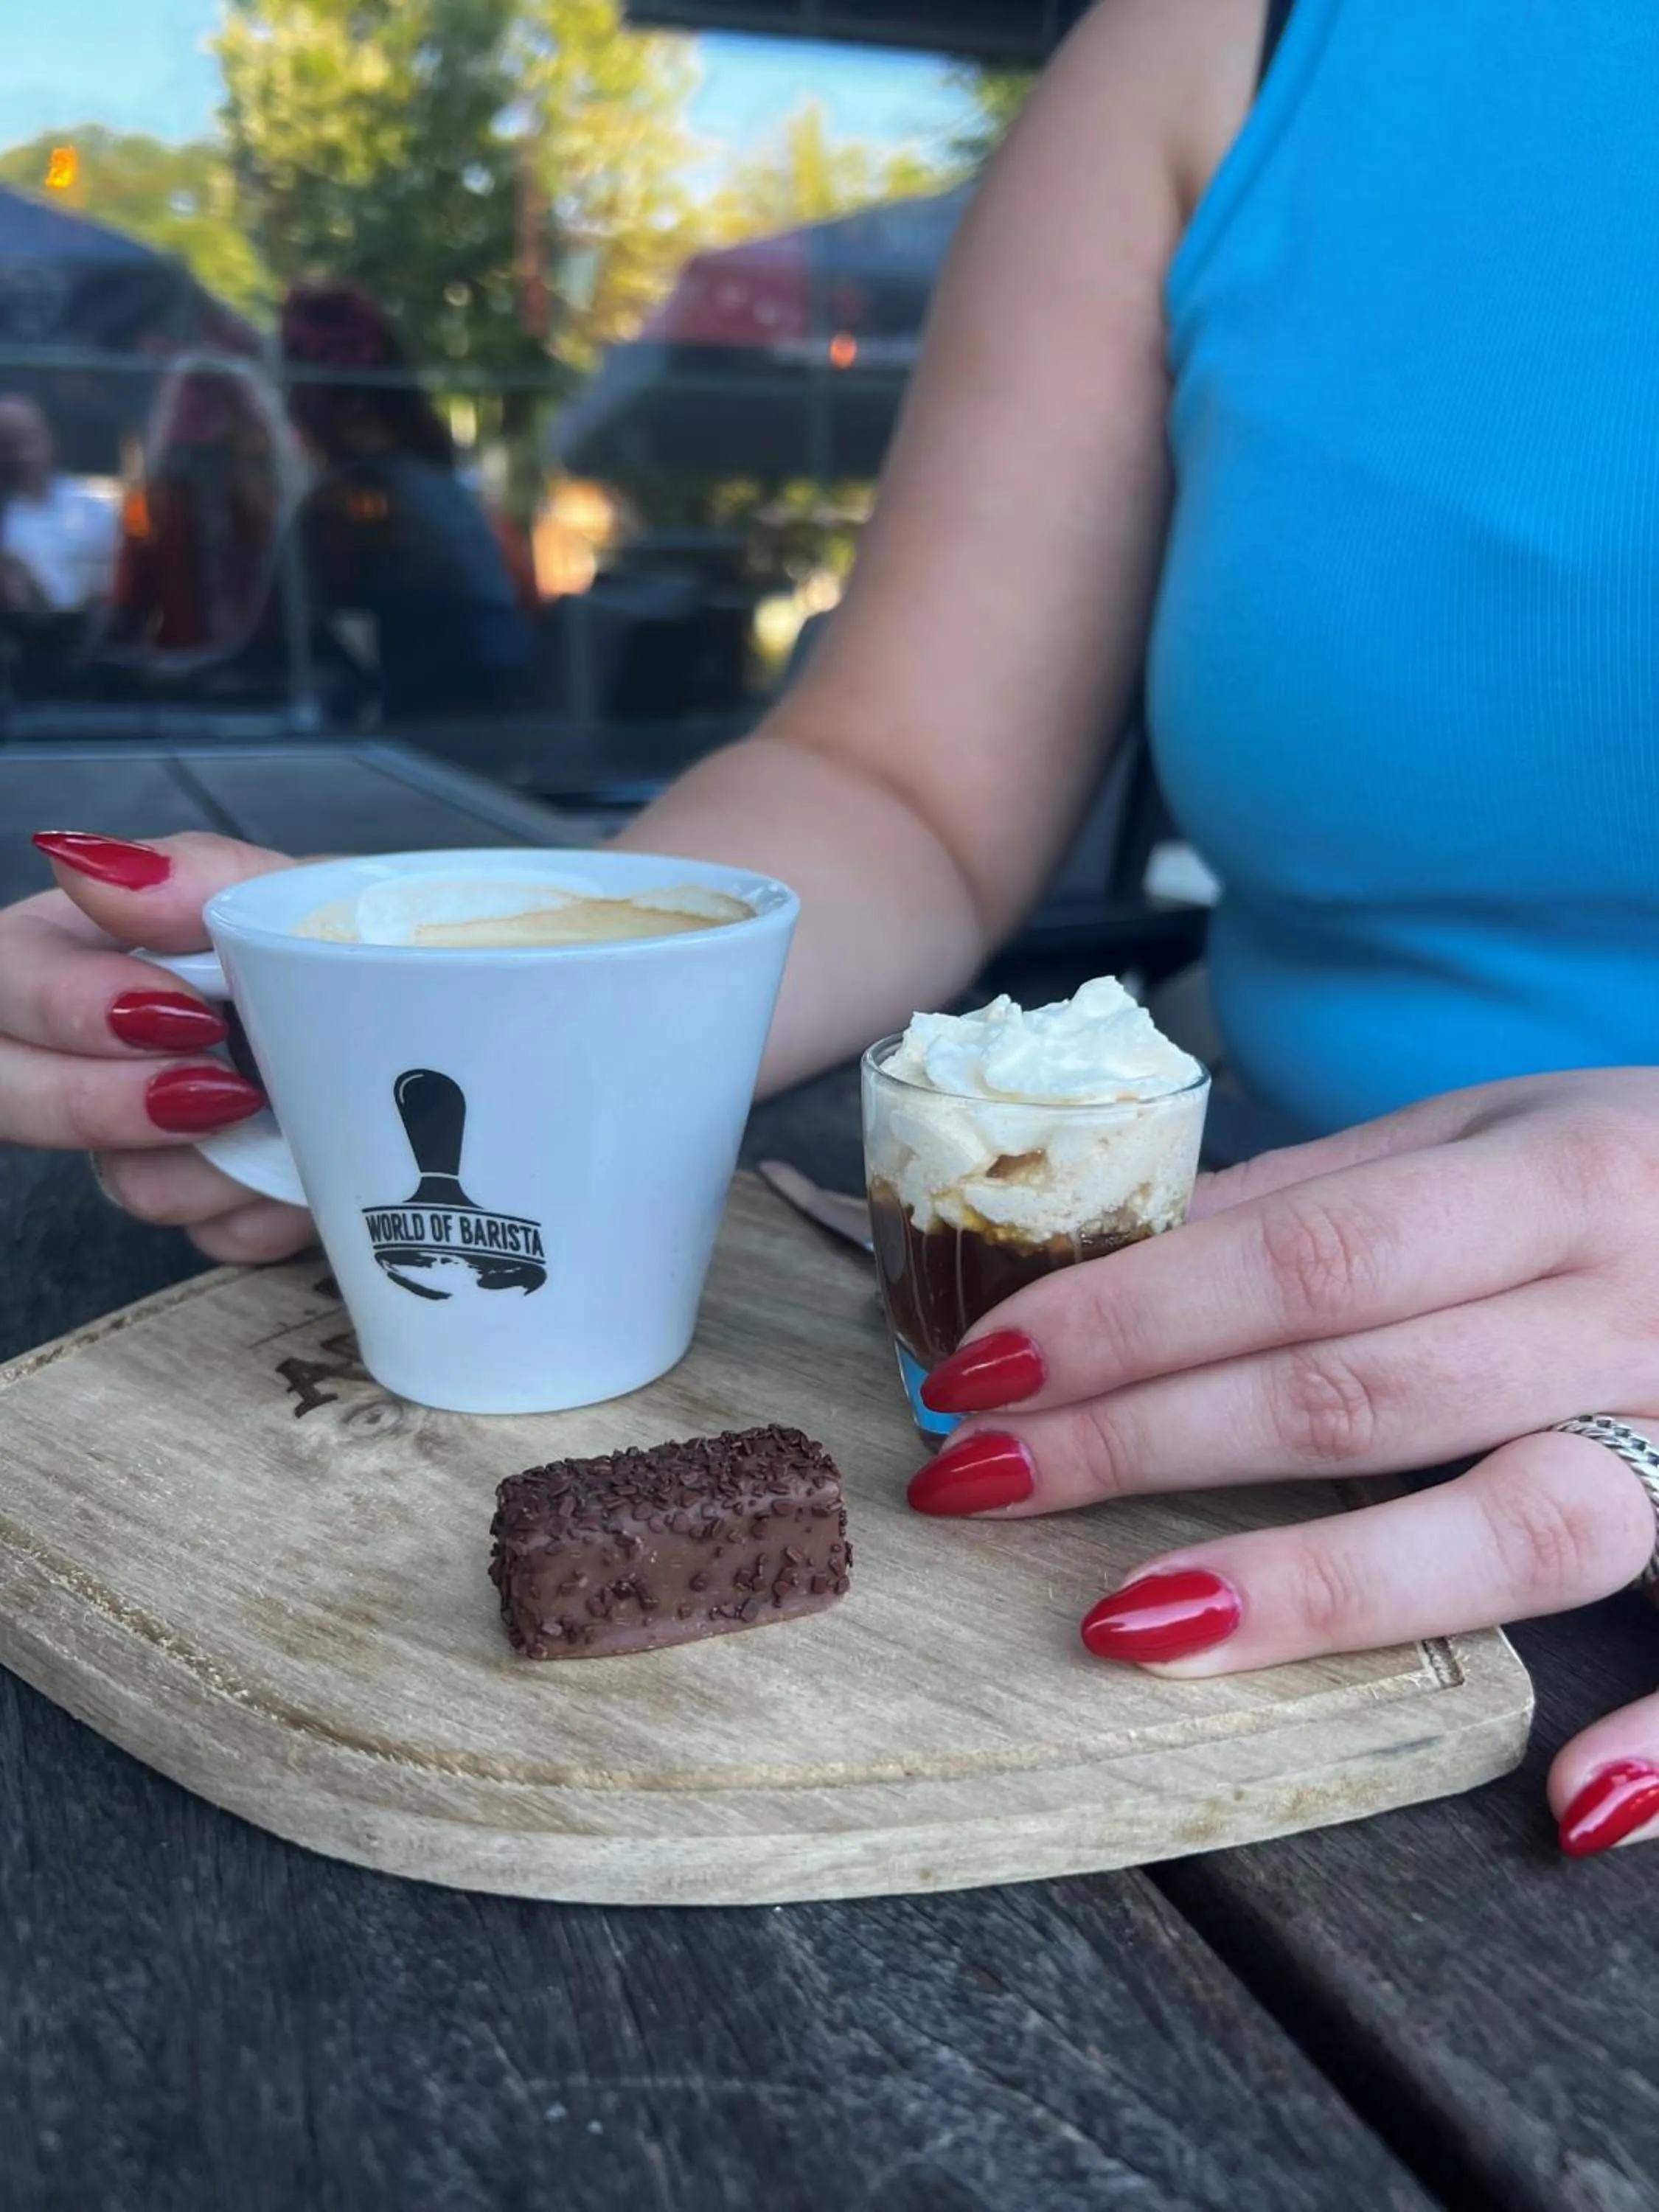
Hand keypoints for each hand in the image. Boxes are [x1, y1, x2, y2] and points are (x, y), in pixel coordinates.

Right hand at [3, 831, 313, 1261]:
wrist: (442, 1032)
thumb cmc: (345, 937)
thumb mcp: (293, 888)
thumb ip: (200, 876)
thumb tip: (97, 867)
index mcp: (83, 946)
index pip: (7, 977)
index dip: (67, 1006)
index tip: (184, 1014)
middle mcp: (87, 1047)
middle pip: (16, 1096)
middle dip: (114, 1106)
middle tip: (225, 1090)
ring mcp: (139, 1137)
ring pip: (125, 1182)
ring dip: (222, 1164)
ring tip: (295, 1118)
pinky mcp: (206, 1204)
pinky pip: (212, 1237)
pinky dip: (275, 1209)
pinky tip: (315, 1171)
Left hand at [910, 1072, 1658, 1857]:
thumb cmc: (1649, 1160)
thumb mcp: (1499, 1131)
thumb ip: (1330, 1196)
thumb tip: (1123, 1256)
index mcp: (1559, 1179)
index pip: (1306, 1259)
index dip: (1128, 1319)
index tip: (974, 1372)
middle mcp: (1635, 1303)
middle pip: (1365, 1392)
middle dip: (1145, 1441)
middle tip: (977, 1483)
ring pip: (1524, 1523)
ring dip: (1322, 1586)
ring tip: (1130, 1623)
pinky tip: (1564, 1807)